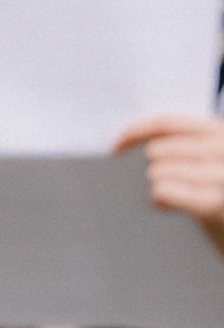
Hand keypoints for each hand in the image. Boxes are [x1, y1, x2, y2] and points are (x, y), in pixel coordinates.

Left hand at [112, 114, 223, 259]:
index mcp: (219, 130)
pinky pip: (165, 191)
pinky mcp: (216, 203)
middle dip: (150, 168)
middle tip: (157, 183)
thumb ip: (180, 146)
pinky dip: (158, 197)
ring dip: (155, 185)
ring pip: (158, 170)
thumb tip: (129, 142)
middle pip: (158, 150)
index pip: (167, 124)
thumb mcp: (207, 160)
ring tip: (169, 196)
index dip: (134, 133)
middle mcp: (222, 148)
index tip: (115, 149)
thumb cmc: (220, 195)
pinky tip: (163, 202)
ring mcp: (221, 175)